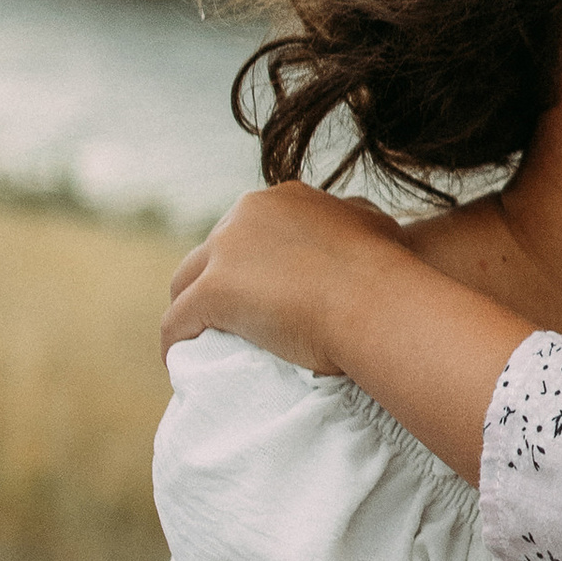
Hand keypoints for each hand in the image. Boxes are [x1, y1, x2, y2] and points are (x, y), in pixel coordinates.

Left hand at [161, 183, 411, 373]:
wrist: (376, 301)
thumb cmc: (387, 271)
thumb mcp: (376, 225)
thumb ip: (356, 218)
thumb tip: (355, 217)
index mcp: (283, 198)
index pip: (247, 229)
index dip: (247, 263)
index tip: (256, 293)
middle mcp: (247, 213)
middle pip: (211, 252)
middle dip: (215, 282)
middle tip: (228, 321)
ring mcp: (225, 251)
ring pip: (185, 283)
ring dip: (188, 309)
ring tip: (199, 341)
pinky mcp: (212, 292)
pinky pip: (176, 321)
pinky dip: (174, 342)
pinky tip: (179, 362)